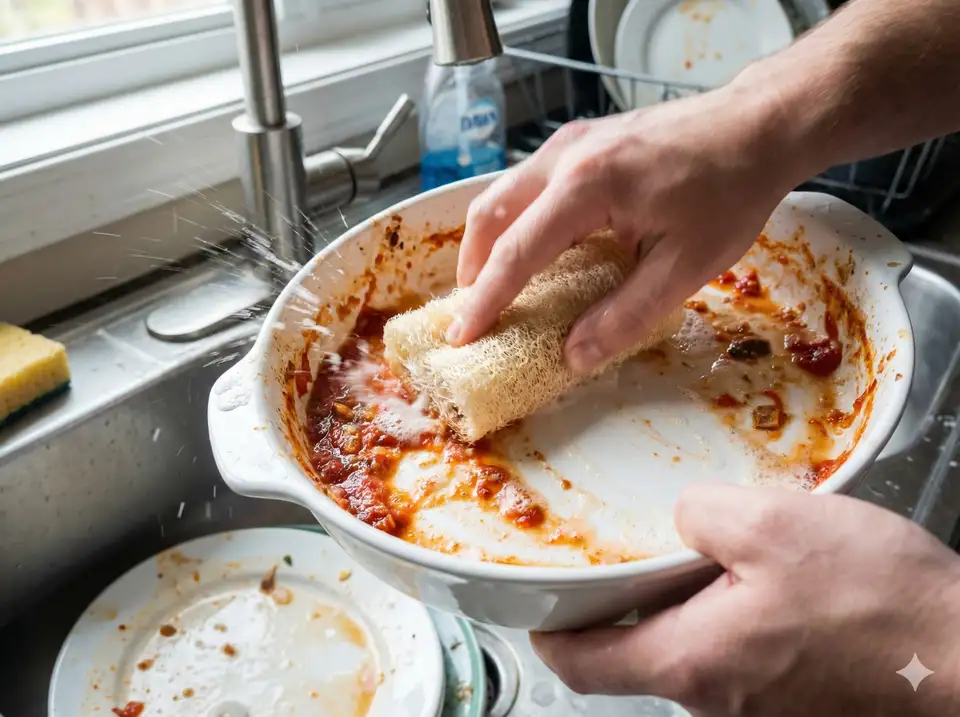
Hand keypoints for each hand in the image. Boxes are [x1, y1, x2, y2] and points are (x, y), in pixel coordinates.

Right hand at [448, 82, 808, 374]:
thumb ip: (626, 315)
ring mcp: (570, 142)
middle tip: (473, 314)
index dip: (486, 300)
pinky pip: (526, 183)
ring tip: (493, 286)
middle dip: (472, 269)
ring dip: (489, 243)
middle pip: (491, 215)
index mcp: (588, 187)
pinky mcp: (581, 140)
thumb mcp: (686, 267)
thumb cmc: (730, 192)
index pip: (518, 253)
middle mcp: (566, 157)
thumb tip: (575, 355)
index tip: (462, 336)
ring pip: (502, 194)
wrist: (757, 126)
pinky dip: (513, 220)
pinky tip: (531, 247)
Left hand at [531, 485, 959, 715]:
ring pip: (700, 651)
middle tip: (637, 551)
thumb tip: (684, 518)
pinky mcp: (802, 701)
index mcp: (689, 662)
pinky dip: (745, 617)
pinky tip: (780, 580)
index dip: (550, 633)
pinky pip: (750, 658)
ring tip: (725, 551)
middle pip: (641, 652)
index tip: (538, 607)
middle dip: (633, 601)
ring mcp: (761, 709)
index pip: (583, 665)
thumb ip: (700, 514)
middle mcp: (716, 701)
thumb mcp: (770, 524)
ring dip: (700, 602)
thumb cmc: (878, 605)